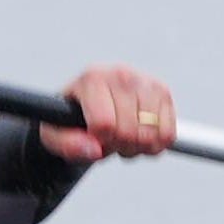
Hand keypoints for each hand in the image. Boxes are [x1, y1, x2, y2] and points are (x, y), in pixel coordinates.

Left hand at [39, 64, 176, 164]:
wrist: (89, 105)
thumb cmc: (69, 119)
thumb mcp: (55, 135)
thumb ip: (67, 144)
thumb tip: (94, 149)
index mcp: (92, 79)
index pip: (105, 124)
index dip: (100, 141)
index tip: (94, 136)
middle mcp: (120, 74)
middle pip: (130, 131)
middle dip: (119, 146)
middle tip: (109, 139)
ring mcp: (145, 81)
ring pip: (152, 134)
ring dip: (138, 146)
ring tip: (123, 136)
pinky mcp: (163, 92)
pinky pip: (168, 133)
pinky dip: (155, 144)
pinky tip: (140, 135)